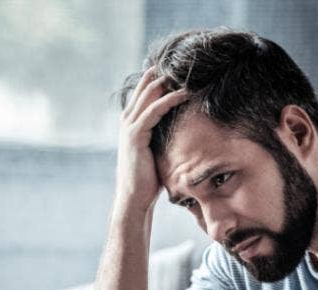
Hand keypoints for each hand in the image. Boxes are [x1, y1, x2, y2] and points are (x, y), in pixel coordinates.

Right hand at [114, 66, 188, 214]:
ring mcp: (130, 126)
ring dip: (169, 81)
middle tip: (187, 63)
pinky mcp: (136, 135)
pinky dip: (169, 100)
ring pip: (150, 94)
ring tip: (188, 72)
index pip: (146, 91)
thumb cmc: (149, 180)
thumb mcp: (158, 153)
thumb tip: (184, 134)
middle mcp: (128, 119)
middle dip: (165, 73)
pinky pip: (154, 110)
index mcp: (132, 122)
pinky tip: (184, 93)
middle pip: (146, 86)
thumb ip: (163, 139)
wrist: (134, 197)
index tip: (182, 70)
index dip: (162, 79)